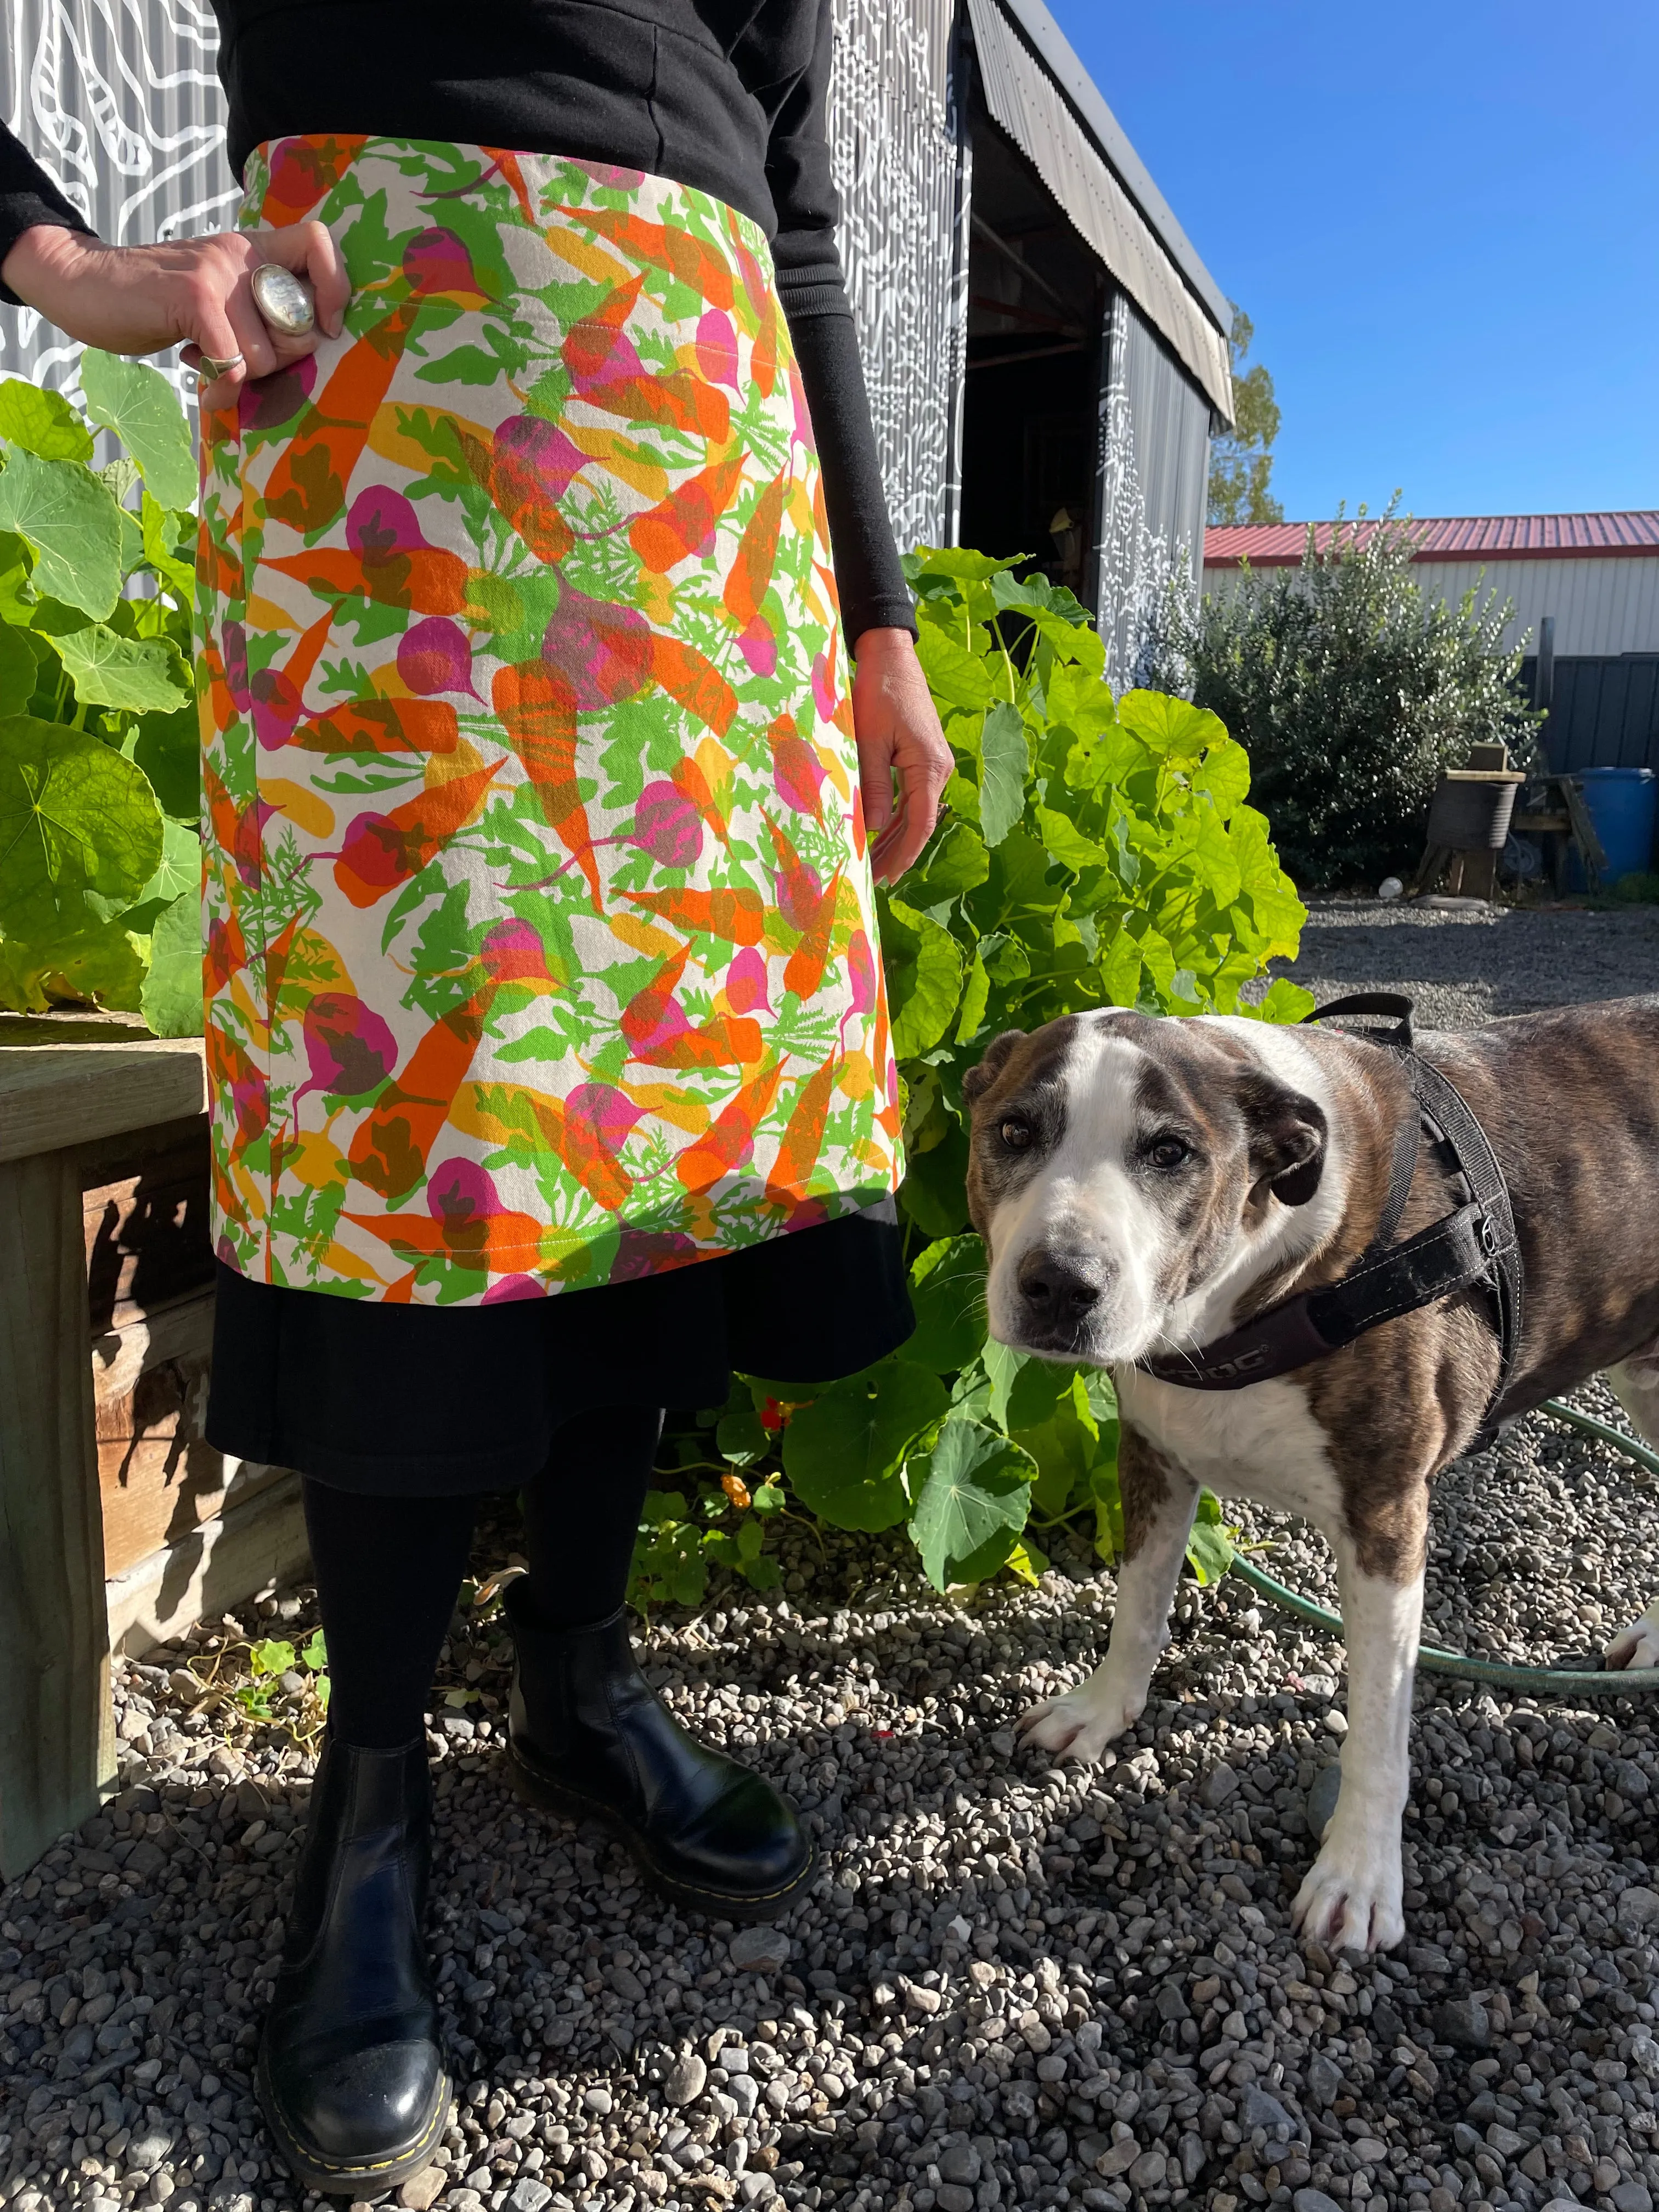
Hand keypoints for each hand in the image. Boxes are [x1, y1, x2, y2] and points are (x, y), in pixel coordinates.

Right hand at [1, 221, 349, 410]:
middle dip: (279, 361)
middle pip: (302, 325)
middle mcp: (241, 254)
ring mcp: (217, 273)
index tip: (321, 326)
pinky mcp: (193, 298)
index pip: (319, 244)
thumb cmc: (156, 303)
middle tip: (241, 359)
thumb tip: (309, 348)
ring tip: (209, 363)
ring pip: (267, 356)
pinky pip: (234, 364)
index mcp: (253, 250)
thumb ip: (259, 313)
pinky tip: (207, 389)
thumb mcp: (218, 298)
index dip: (334, 289)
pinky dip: (222, 389)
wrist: (84, 284)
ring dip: (242, 378)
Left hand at [850, 626, 951, 885]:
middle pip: (920, 823)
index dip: (904, 853)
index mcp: (929, 766)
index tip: (886, 876)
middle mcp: (938, 769)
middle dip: (899, 853)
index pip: (921, 823)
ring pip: (916, 812)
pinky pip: (912, 796)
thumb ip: (873, 785)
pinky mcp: (923, 757)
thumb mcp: (870, 740)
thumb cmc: (880, 692)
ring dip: (897, 838)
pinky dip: (896, 817)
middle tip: (876, 881)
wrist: (892, 657)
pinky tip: (882, 834)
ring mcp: (933, 764)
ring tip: (877, 865)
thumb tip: (872, 828)